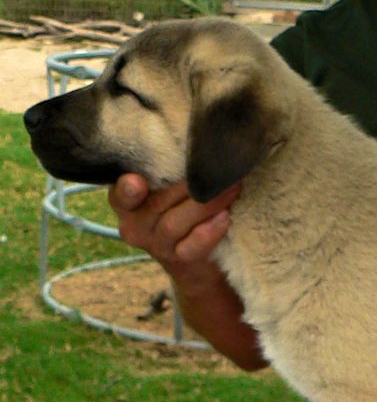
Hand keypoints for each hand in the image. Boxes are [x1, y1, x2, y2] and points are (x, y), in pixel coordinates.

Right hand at [109, 174, 239, 283]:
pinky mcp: (179, 259)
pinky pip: (192, 247)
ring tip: (230, 187)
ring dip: (205, 203)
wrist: (196, 259)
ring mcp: (156, 244)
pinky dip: (209, 231)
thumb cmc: (181, 208)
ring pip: (174, 223)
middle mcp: (134, 223)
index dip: (126, 188)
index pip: (120, 193)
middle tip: (217, 167)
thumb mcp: (168, 188)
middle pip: (156, 202)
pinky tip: (225, 217)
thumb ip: (169, 170)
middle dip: (189, 183)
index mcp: (126, 200)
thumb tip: (195, 142)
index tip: (137, 181)